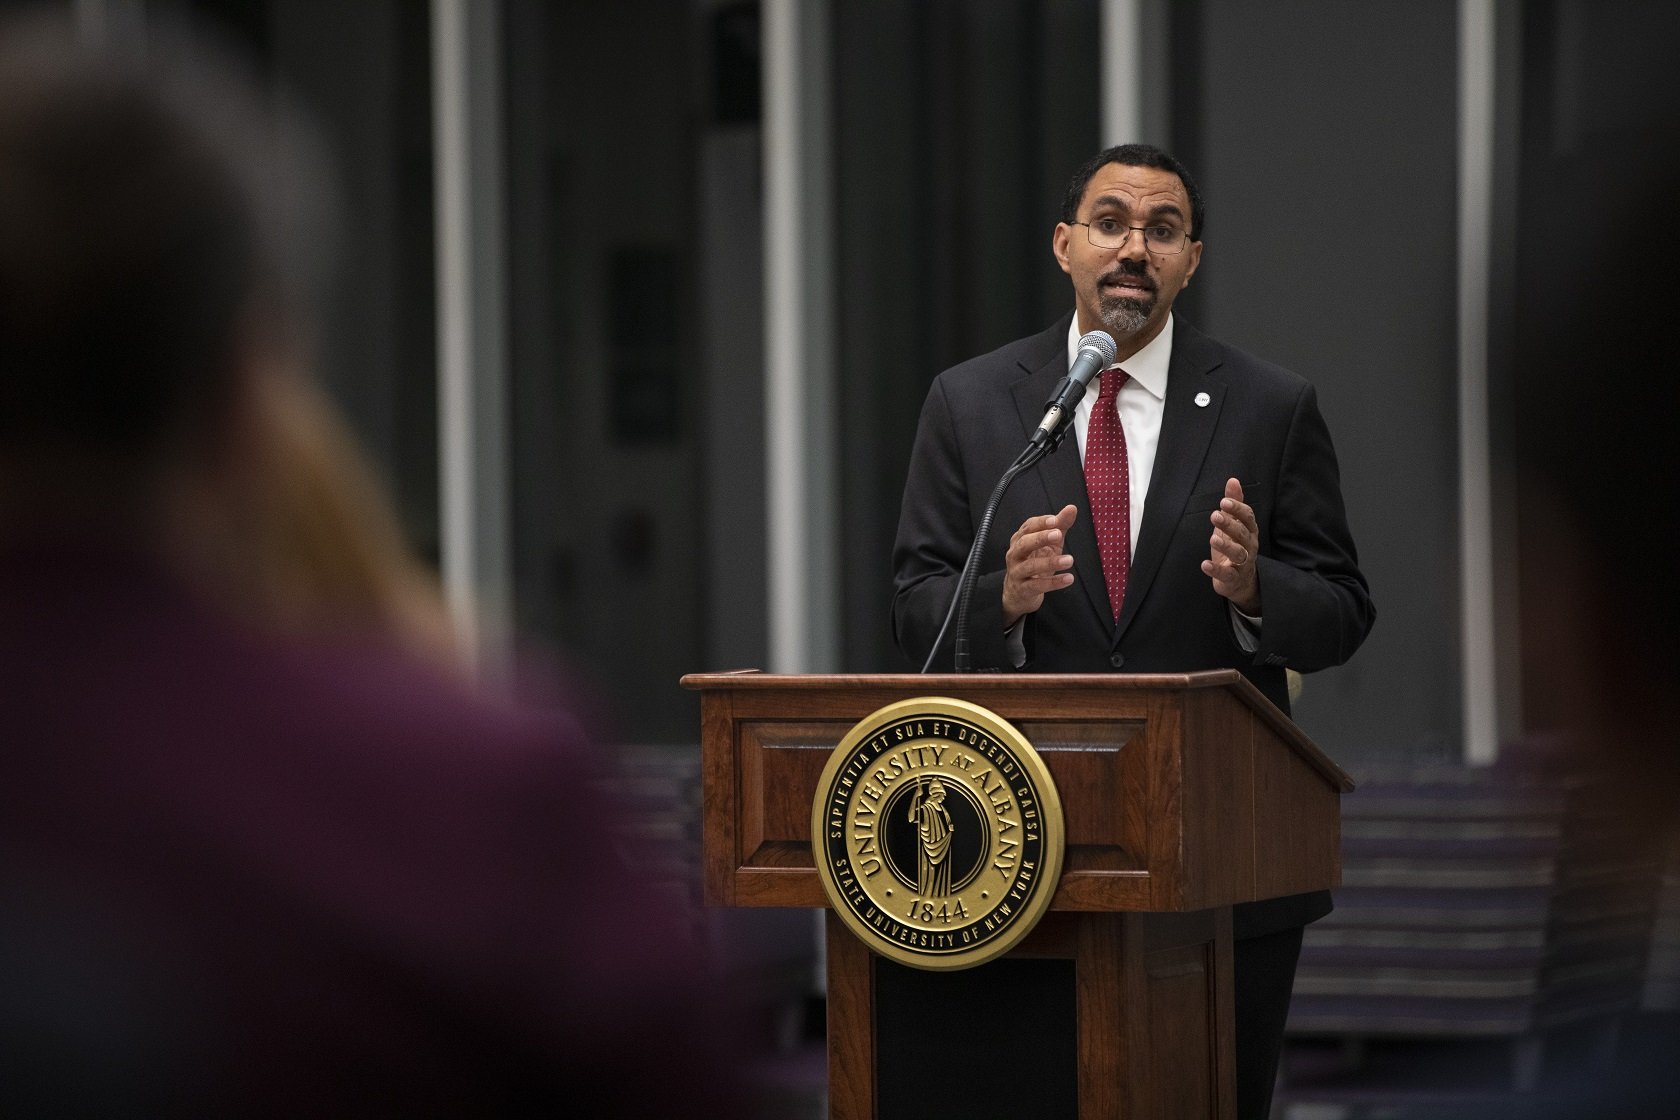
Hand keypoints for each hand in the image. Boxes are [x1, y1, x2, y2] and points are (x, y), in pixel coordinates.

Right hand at [1002, 505, 1077, 627]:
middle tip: (1058, 534)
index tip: (1055, 520)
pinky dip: (1053, 582)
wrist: (1019, 593)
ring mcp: (1017, 572)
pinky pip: (1037, 585)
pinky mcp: (1023, 589)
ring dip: (1050, 562)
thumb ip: (1060, 526)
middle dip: (1040, 538)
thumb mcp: (1049, 543)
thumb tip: (1072, 508)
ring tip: (1069, 560)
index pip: (1028, 527)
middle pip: (1024, 543)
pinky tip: (1068, 578)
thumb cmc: (1034, 562)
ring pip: (1030, 566)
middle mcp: (1015, 554)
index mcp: (1020, 539)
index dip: (1041, 523)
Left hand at [1201, 478, 1259, 613]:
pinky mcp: (1233, 578)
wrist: (1240, 581)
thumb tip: (1233, 480)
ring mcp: (1243, 563)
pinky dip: (1216, 570)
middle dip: (1230, 524)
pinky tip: (1205, 564)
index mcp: (1249, 531)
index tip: (1224, 501)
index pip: (1248, 518)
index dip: (1238, 509)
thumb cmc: (1235, 546)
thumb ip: (1234, 503)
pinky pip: (1227, 574)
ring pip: (1238, 554)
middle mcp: (1249, 546)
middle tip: (1215, 515)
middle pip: (1243, 534)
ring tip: (1213, 538)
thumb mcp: (1233, 524)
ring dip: (1226, 545)